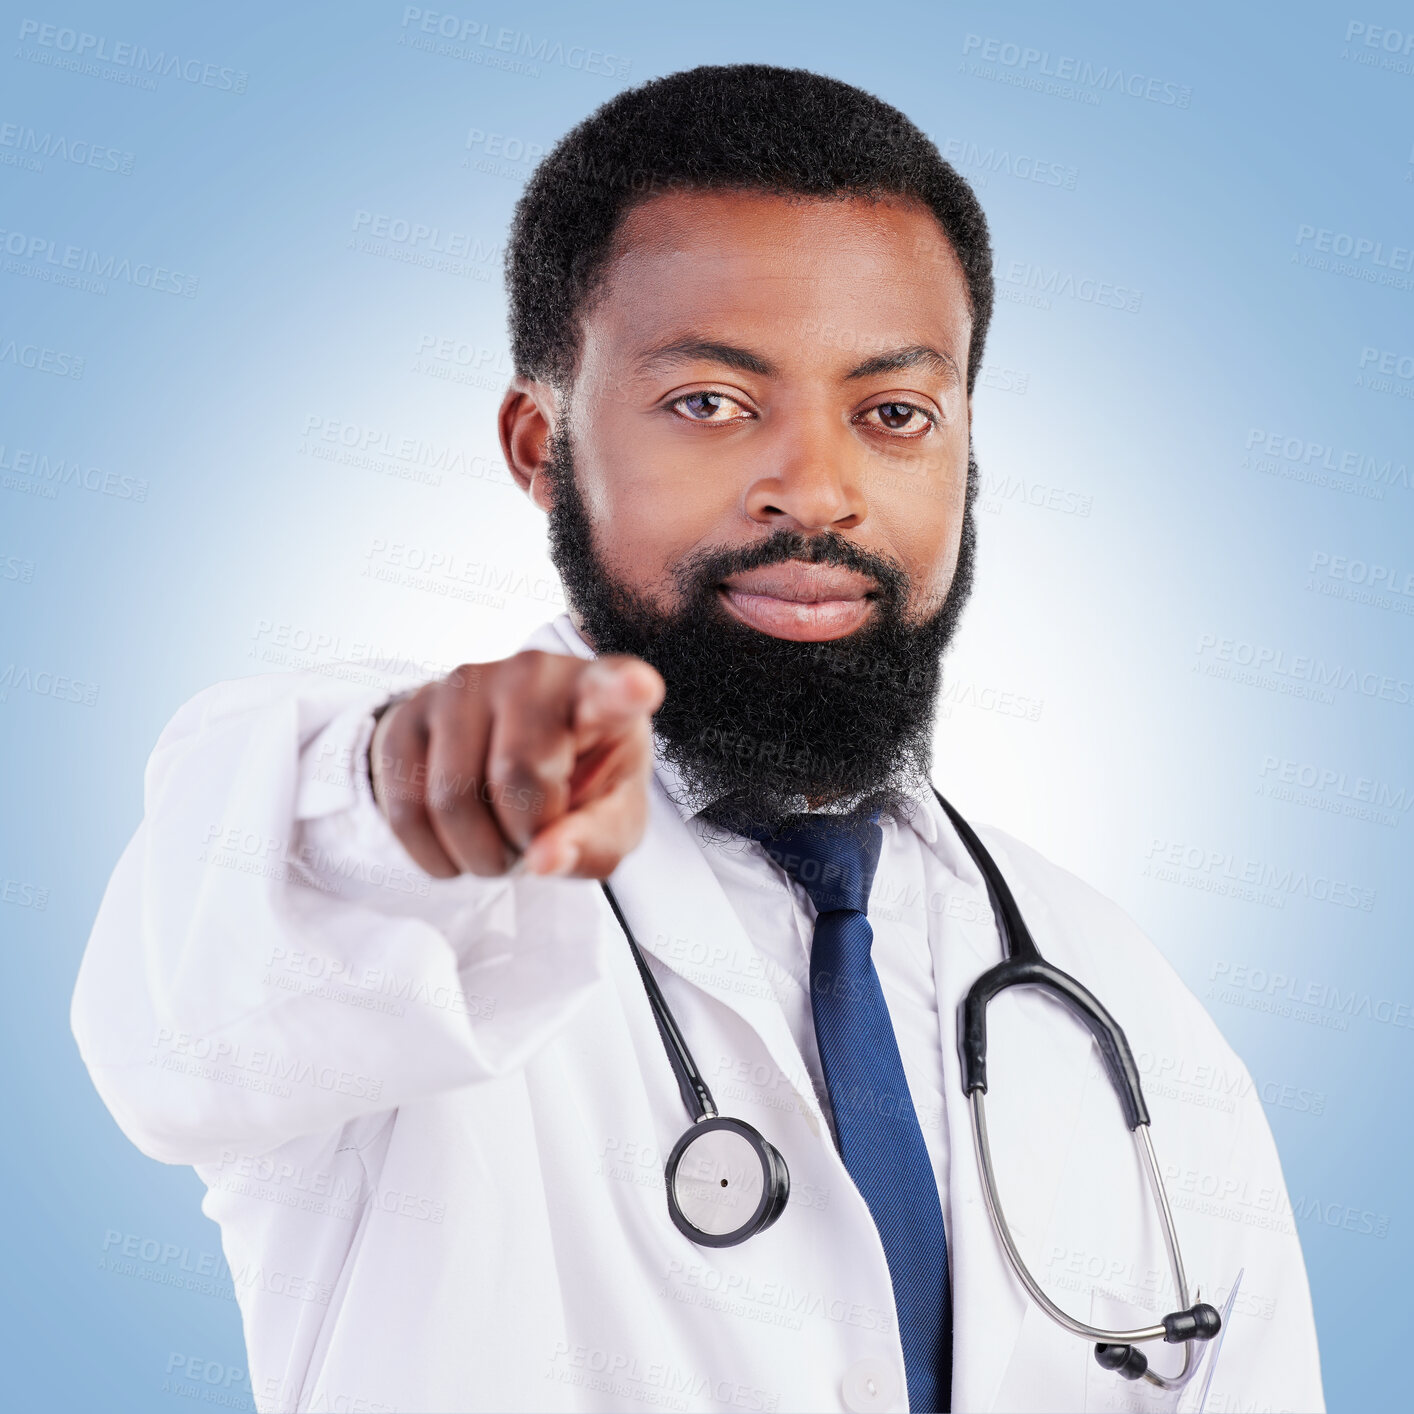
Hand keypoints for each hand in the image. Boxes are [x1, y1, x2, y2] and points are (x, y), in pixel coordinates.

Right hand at [370, 651, 664, 879]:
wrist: (509, 755)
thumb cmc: (579, 781)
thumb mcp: (611, 818)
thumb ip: (594, 842)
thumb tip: (543, 859)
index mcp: (600, 691)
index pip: (612, 688)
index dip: (623, 690)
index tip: (640, 688)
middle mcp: (531, 672)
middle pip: (518, 775)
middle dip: (522, 837)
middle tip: (531, 839)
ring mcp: (463, 684)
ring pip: (452, 797)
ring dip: (477, 854)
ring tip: (498, 840)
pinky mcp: (409, 711)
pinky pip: (405, 808)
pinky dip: (433, 854)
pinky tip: (457, 845)